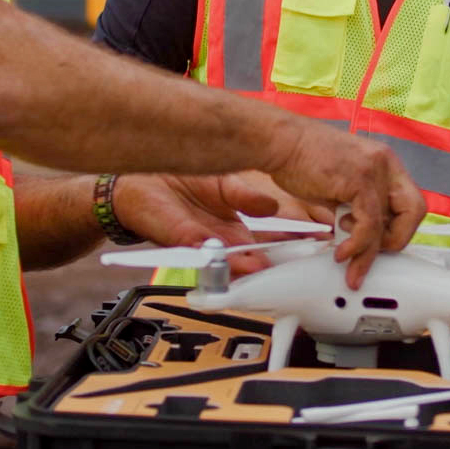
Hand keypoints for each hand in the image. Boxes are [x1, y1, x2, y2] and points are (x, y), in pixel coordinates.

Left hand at [110, 172, 286, 276]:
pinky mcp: (182, 241)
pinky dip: (210, 257)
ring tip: (258, 266)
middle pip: (253, 258)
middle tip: (291, 266)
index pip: (269, 239)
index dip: (290, 244)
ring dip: (242, 267)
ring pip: (228, 262)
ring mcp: (204, 244)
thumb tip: (271, 204)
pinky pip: (199, 252)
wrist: (140, 182)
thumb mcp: (224, 183)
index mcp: (238, 226)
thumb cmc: (180, 180)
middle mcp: (224, 240)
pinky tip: (219, 255)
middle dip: (270, 265)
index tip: (309, 245)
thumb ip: (247, 196)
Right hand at [262, 120, 425, 288]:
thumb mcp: (341, 184)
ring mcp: (374, 170)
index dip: (401, 228)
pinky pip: (368, 224)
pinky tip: (341, 251)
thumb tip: (362, 237)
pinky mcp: (358, 179)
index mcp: (385, 163)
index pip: (412, 202)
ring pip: (387, 224)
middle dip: (396, 240)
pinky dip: (356, 245)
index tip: (381, 243)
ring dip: (368, 253)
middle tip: (371, 254)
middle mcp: (385, 163)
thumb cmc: (303, 160)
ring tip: (348, 260)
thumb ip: (357, 207)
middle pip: (414, 211)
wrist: (281, 142)